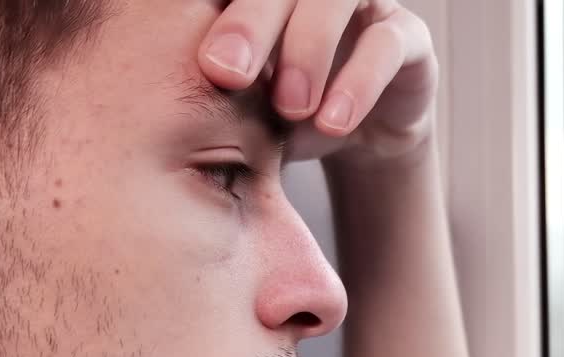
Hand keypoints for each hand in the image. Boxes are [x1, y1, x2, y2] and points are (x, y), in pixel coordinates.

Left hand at [198, 0, 437, 167]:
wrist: (352, 135)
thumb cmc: (280, 108)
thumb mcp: (240, 103)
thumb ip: (215, 87)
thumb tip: (157, 100)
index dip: (217, 9)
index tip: (196, 56)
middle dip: (249, 22)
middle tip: (224, 72)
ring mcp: (363, 2)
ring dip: (308, 48)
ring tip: (289, 107)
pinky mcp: (406, 36)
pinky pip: (387, 44)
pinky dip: (358, 83)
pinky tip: (332, 121)